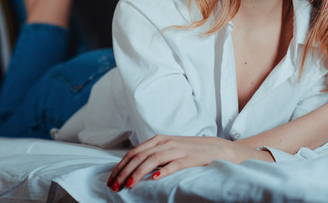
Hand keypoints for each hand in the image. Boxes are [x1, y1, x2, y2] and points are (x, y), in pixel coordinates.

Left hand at [106, 134, 271, 190]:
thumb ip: (152, 154)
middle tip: (114, 187)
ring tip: (128, 185)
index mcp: (158, 140)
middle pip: (139, 157)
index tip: (111, 180)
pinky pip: (174, 164)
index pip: (133, 153)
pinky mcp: (190, 158)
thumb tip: (131, 167)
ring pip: (152, 160)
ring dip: (138, 173)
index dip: (120, 167)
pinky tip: (154, 179)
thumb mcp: (168, 149)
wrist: (217, 148)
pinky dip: (163, 171)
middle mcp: (165, 142)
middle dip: (124, 172)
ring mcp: (178, 150)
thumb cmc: (190, 151)